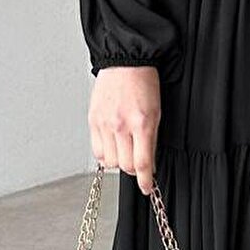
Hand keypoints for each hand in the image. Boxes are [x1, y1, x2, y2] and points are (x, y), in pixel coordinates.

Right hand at [89, 65, 161, 194]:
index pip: (142, 163)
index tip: (147, 187)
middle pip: (125, 166)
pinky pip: (96, 151)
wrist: (124, 62)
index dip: (145, 181)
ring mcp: (104, 124)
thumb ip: (151, 140)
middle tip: (138, 163)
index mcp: (141, 123)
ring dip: (119, 161)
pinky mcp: (93, 121)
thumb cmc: (143, 83)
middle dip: (134, 169)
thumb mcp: (156, 112)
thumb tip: (148, 164)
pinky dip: (105, 154)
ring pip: (110, 162)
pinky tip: (112, 146)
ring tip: (124, 150)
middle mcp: (121, 125)